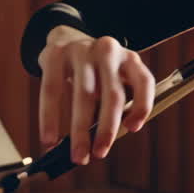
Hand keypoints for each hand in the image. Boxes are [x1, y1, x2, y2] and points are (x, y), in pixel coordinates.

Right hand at [36, 26, 154, 164]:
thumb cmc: (95, 72)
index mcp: (130, 59)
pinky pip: (52, 90)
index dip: (142, 106)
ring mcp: (82, 50)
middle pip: (113, 94)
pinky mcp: (56, 54)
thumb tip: (101, 144)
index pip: (144, 82)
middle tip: (99, 154)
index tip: (132, 129)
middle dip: (107, 129)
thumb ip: (114, 107)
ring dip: (80, 130)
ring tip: (78, 154)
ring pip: (84, 94)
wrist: (67, 38)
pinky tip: (49, 139)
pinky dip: (50, 118)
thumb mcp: (112, 80)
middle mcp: (109, 51)